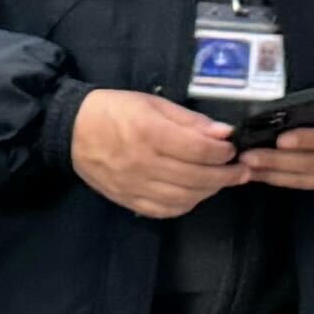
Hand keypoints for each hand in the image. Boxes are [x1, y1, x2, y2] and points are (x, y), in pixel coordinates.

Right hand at [68, 90, 250, 223]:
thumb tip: (224, 133)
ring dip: (209, 192)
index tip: (233, 148)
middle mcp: (143, 163)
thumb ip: (189, 120)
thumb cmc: (114, 110)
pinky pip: (164, 210)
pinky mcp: (127, 199)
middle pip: (197, 177)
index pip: (199, 150)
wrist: (72, 131)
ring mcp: (135, 185)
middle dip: (226, 175)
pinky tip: (195, 195)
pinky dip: (186, 205)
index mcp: (150, 133)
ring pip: (184, 198)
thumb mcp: (152, 103)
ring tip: (221, 182)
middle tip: (241, 171)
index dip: (223, 152)